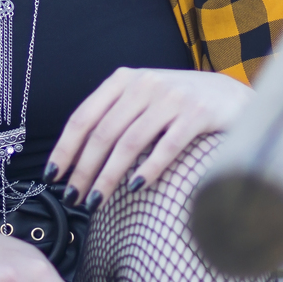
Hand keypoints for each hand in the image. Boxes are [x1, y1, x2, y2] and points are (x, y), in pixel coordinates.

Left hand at [44, 67, 252, 209]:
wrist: (231, 95)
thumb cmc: (177, 105)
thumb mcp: (141, 99)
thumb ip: (113, 116)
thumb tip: (75, 157)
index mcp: (123, 80)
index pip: (83, 117)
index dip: (65, 149)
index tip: (51, 176)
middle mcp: (144, 84)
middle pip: (103, 133)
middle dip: (83, 169)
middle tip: (72, 198)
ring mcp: (172, 97)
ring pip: (129, 142)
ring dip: (108, 176)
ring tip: (95, 201)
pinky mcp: (198, 113)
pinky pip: (167, 146)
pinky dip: (147, 168)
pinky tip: (134, 188)